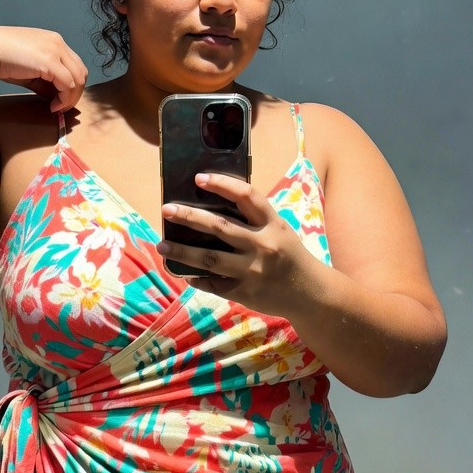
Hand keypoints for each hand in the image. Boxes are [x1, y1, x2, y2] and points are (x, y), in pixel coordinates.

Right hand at [0, 27, 87, 108]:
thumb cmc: (1, 57)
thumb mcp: (28, 69)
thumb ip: (43, 80)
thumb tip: (54, 97)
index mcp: (53, 41)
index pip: (74, 64)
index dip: (72, 84)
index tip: (59, 98)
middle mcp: (58, 43)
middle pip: (81, 72)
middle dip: (75, 92)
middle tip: (62, 107)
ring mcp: (55, 51)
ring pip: (78, 79)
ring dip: (71, 98)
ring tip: (57, 108)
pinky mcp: (50, 63)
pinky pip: (68, 85)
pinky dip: (65, 99)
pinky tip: (53, 106)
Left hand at [157, 173, 317, 318]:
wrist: (310, 293)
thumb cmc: (290, 256)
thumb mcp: (279, 231)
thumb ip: (254, 221)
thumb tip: (212, 210)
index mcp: (273, 223)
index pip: (246, 196)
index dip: (222, 184)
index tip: (198, 178)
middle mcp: (262, 244)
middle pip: (220, 226)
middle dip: (189, 217)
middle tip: (167, 209)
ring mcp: (252, 270)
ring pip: (210, 258)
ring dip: (182, 252)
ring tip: (161, 246)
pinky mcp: (245, 292)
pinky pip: (214, 284)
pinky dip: (196, 277)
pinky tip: (183, 272)